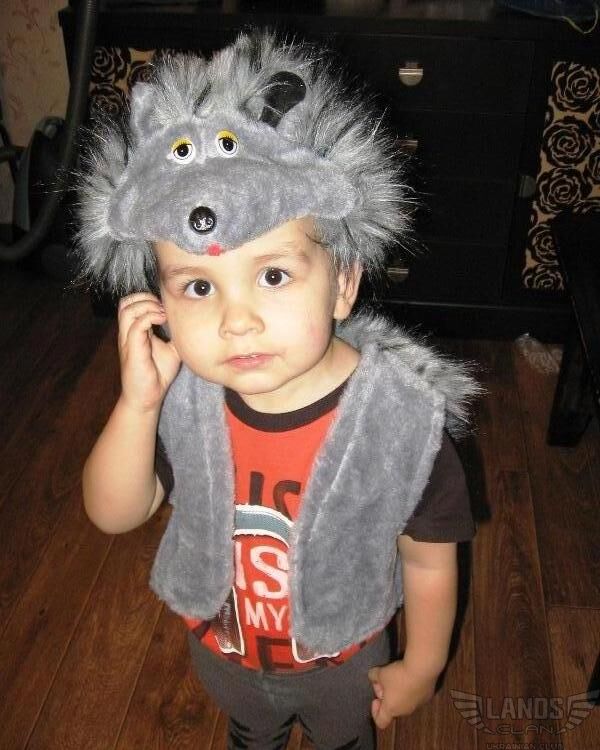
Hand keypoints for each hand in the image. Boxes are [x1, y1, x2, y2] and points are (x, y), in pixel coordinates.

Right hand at [117, 293, 180, 412]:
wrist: (147, 397)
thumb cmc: (157, 374)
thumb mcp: (171, 349)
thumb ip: (174, 334)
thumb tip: (188, 321)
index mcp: (134, 331)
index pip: (132, 304)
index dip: (147, 299)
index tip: (165, 307)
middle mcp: (128, 333)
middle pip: (125, 302)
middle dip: (144, 298)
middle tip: (162, 307)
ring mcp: (128, 340)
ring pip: (127, 310)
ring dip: (147, 306)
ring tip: (162, 314)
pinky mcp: (132, 350)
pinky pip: (136, 325)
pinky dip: (150, 317)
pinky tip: (163, 321)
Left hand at [368, 660, 437, 728]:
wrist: (422, 669)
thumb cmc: (398, 675)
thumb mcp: (380, 673)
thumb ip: (373, 676)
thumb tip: (373, 677)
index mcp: (391, 709)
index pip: (381, 722)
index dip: (375, 712)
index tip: (376, 698)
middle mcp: (405, 711)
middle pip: (392, 708)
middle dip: (386, 696)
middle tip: (385, 681)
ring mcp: (418, 705)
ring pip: (404, 701)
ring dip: (399, 692)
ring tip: (398, 676)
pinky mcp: (427, 696)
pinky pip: (415, 694)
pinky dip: (410, 687)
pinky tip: (410, 675)